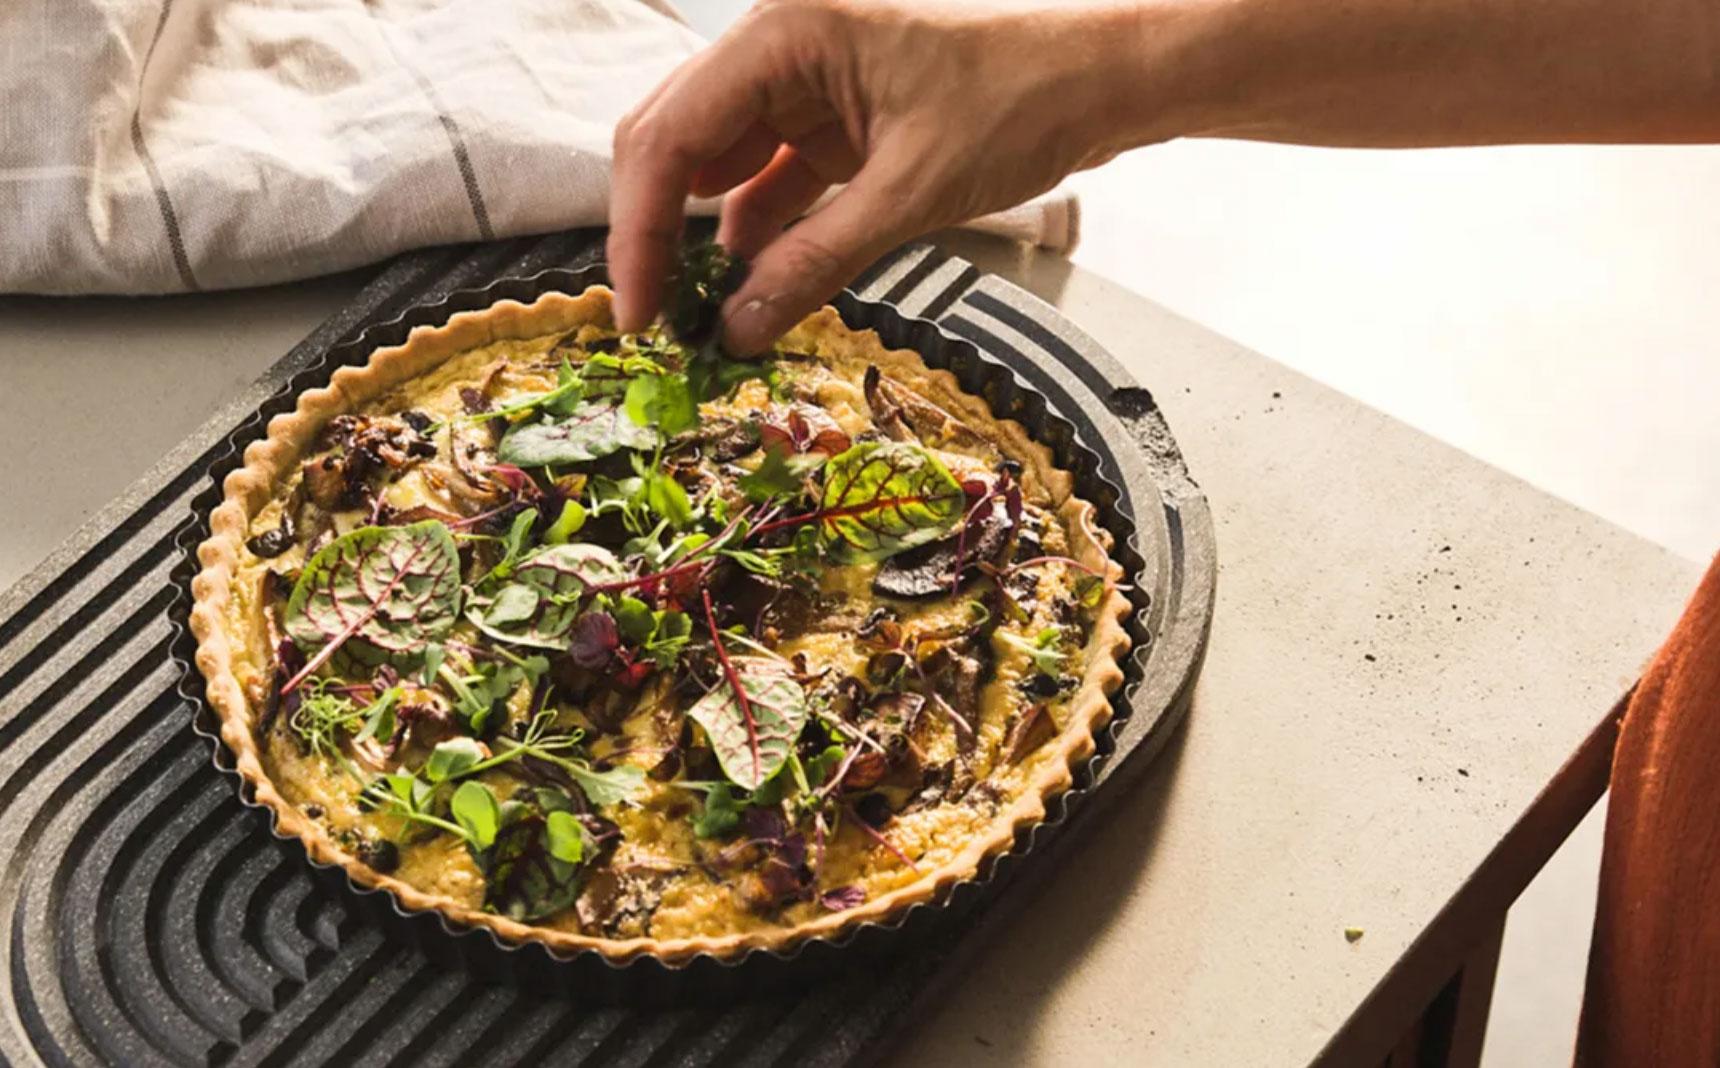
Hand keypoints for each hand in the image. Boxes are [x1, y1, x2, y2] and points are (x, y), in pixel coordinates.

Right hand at [607, 0, 1154, 352]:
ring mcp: (802, 87)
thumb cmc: (1021, 101)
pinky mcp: (832, 125)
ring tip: (701, 320)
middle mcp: (777, 50)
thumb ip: (815, 263)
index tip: (637, 311)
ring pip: (716, 168)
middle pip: (676, 145)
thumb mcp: (911, 194)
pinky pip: (768, 184)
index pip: (670, 135)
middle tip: (655, 323)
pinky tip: (753, 290)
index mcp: (782, 33)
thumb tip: (736, 330)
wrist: (1101, 82)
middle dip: (658, 235)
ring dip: (704, 242)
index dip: (640, 228)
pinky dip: (757, 238)